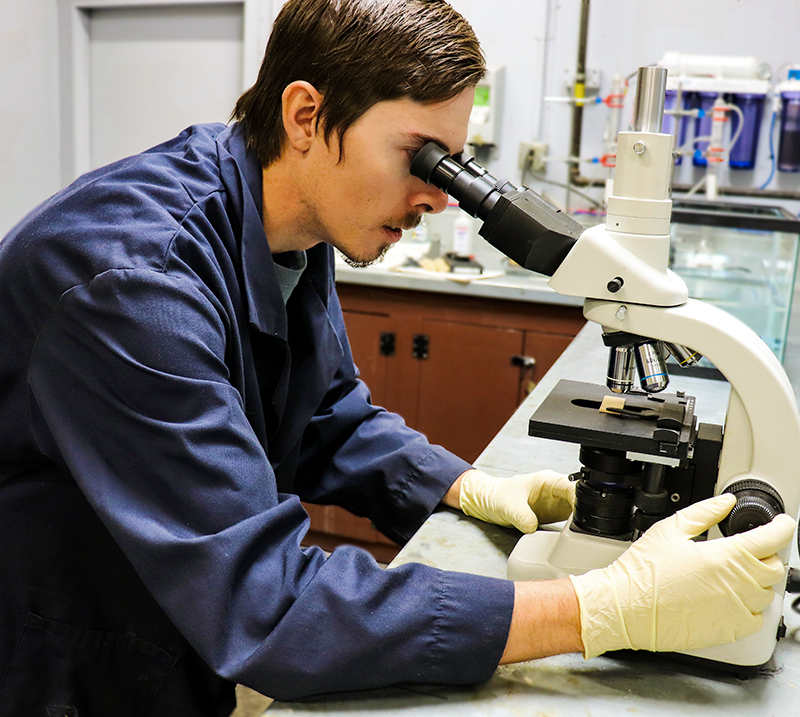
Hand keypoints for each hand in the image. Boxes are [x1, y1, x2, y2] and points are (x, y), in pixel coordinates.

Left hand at [459, 469, 574, 532]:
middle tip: (586, 528)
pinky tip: (574, 536)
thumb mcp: (509, 506)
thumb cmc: (498, 495)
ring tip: (581, 534)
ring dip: (581, 521)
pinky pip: (571, 521)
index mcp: (547, 480)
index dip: (580, 498)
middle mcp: (556, 490)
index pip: (572, 486)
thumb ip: (522, 516)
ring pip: (578, 511)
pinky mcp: (555, 515)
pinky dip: (574, 528)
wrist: (489, 502)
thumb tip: (532, 527)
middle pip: (580, 499)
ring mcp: (557, 503)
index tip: (584, 511)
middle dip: (585, 512)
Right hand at [569, 494, 796, 657]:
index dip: (782, 526)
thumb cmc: (643, 572)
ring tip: (731, 574)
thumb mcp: (670, 529)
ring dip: (756, 581)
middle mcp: (738, 584)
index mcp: (726, 556)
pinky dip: (749, 607)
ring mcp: (736, 610)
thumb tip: (725, 502)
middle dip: (766, 554)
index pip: (772, 538)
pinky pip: (755, 619)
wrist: (626, 607)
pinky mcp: (730, 631)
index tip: (781, 523)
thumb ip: (704, 512)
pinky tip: (728, 598)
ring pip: (766, 593)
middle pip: (774, 567)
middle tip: (748, 550)